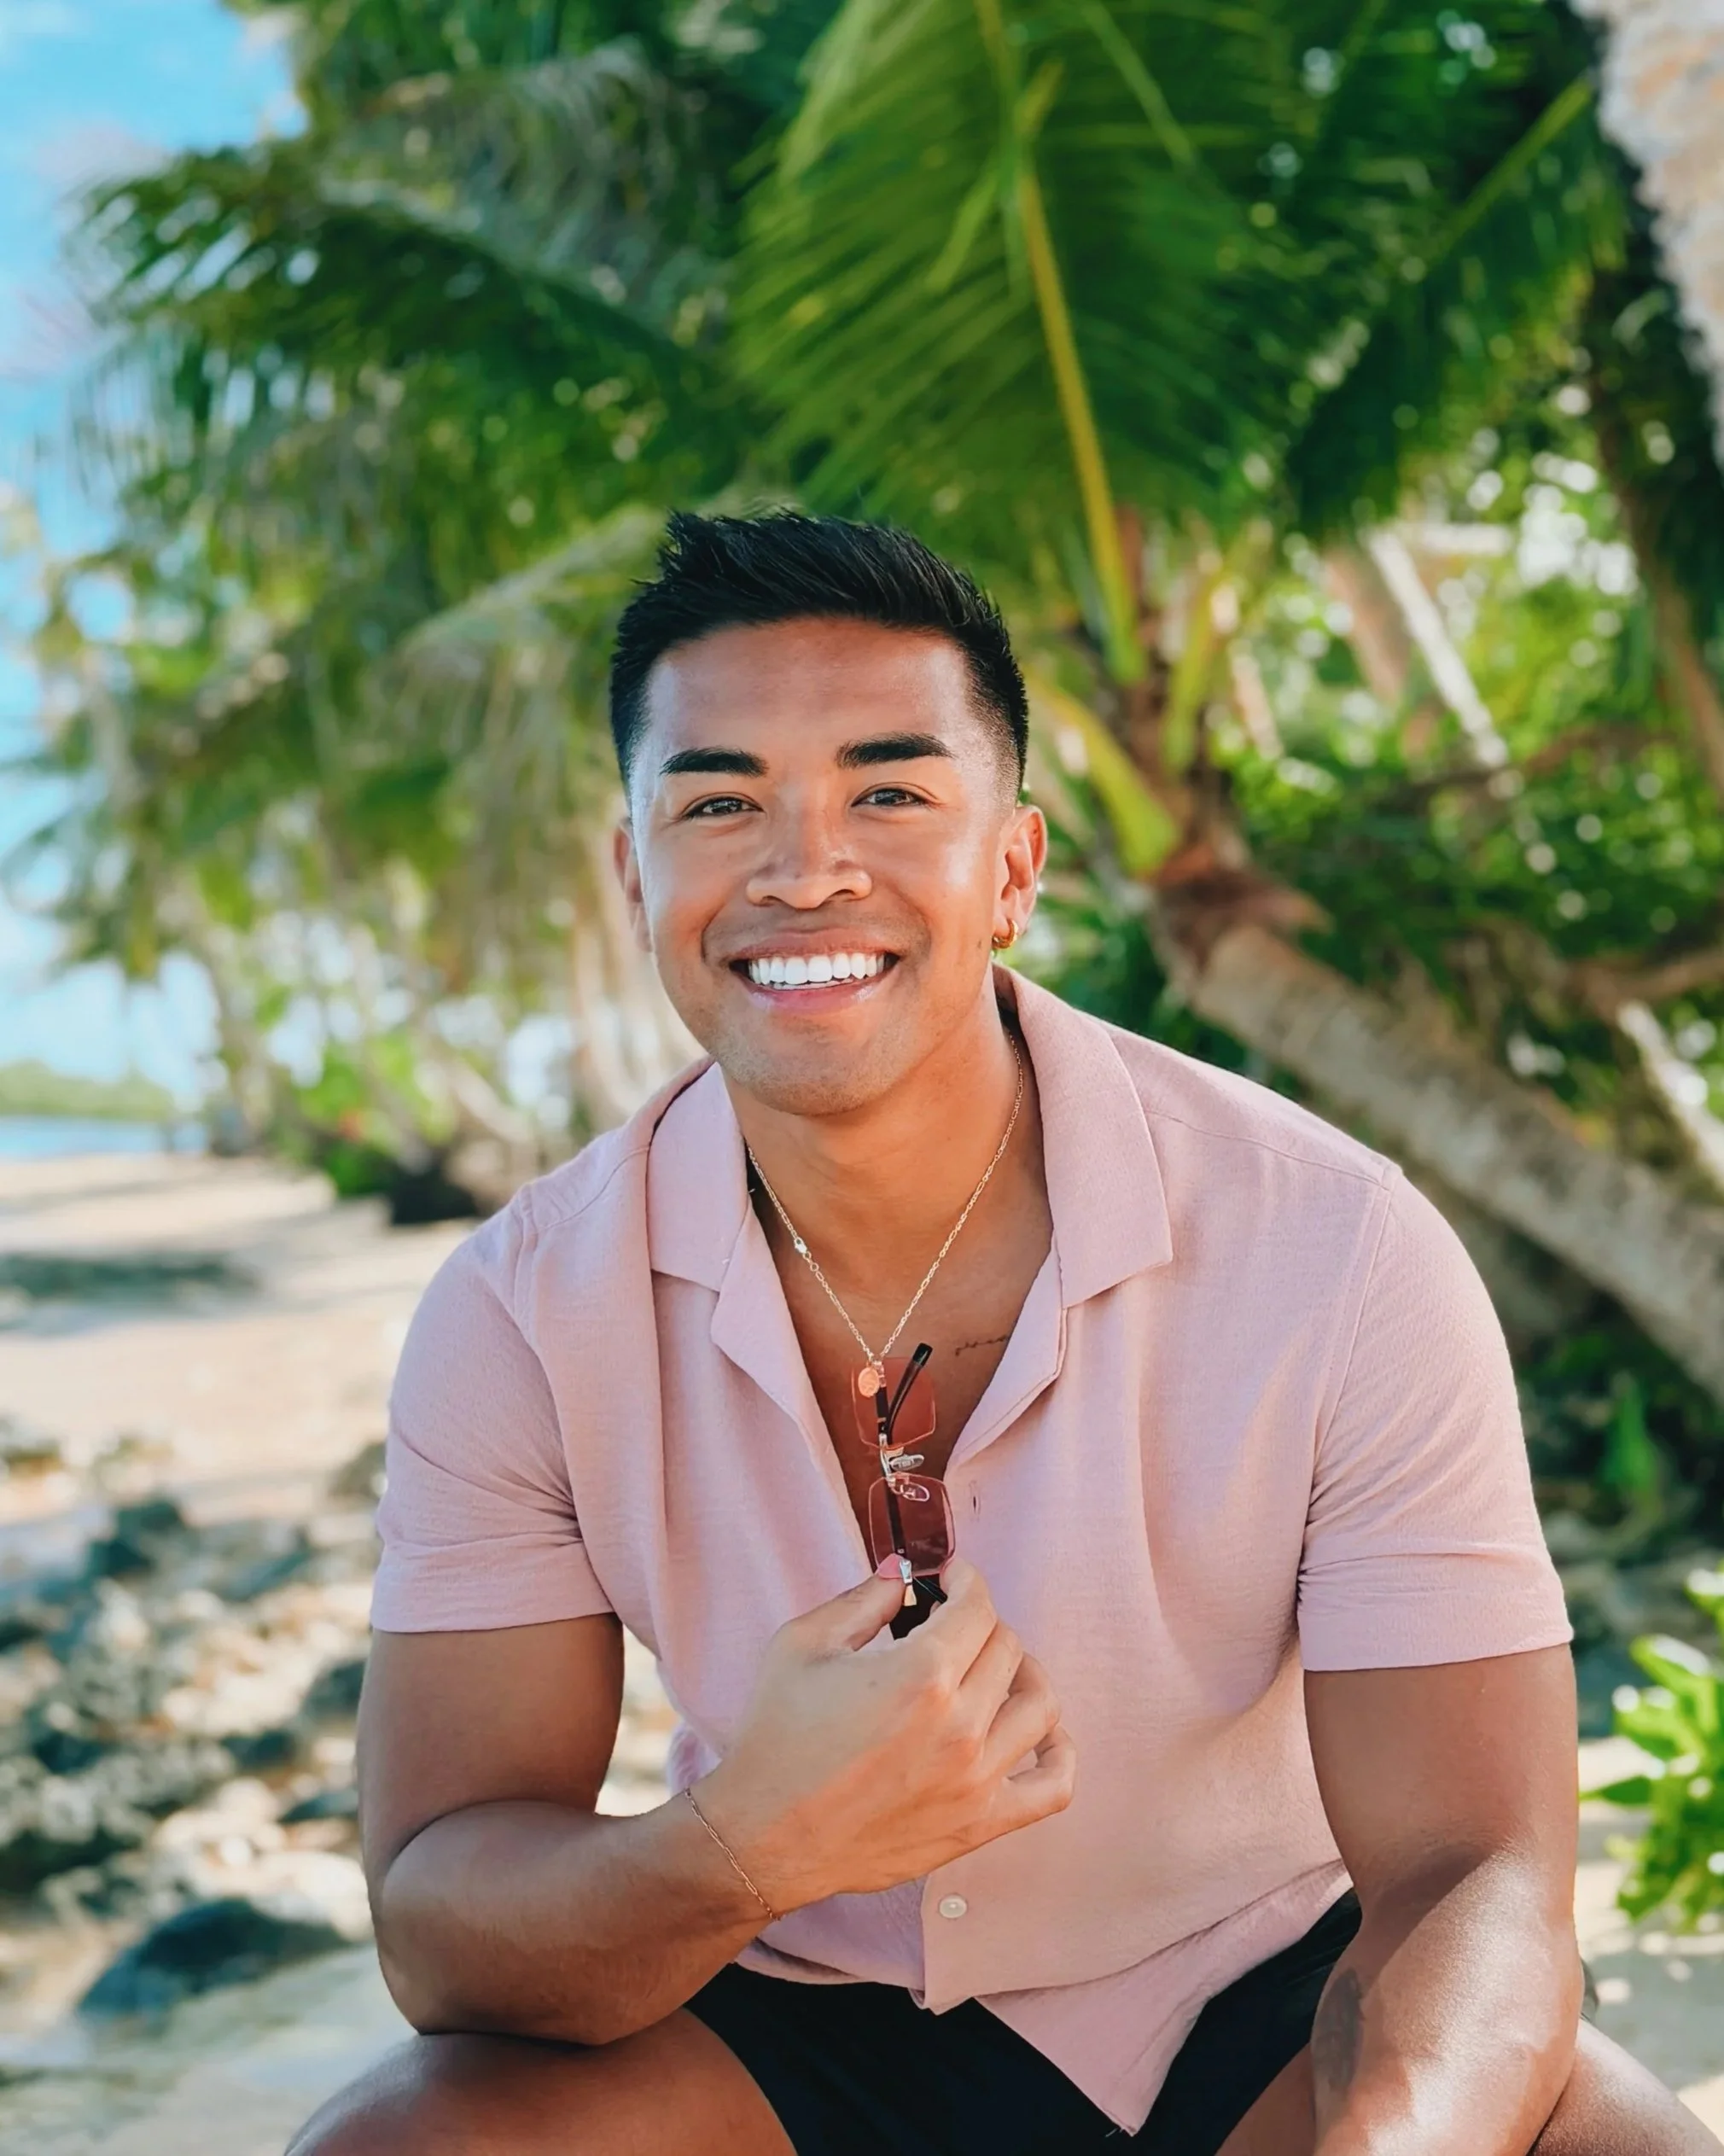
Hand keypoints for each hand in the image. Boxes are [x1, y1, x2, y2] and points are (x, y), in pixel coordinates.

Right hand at [693, 1557, 1074, 1914]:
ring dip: (1023, 1675)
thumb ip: (864, 1599)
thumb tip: (903, 1573)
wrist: (764, 1835)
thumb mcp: (803, 1644)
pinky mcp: (979, 1824)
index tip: (950, 1580)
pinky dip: (1060, 1753)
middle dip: (980, 1625)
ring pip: (1041, 1705)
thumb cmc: (777, 1737)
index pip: (978, 1606)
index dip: (965, 1581)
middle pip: (1008, 1648)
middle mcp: (961, 1725)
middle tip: (951, 1628)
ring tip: (996, 1671)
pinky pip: (1054, 1787)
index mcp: (921, 1673)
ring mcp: (977, 1779)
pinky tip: (1039, 1733)